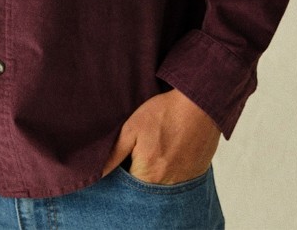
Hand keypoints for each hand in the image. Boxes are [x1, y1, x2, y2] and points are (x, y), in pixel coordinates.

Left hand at [102, 89, 220, 184]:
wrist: (198, 104)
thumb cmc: (164, 113)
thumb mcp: (132, 128)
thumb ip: (114, 154)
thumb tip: (98, 174)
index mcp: (147, 174)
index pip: (126, 189)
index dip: (121, 175)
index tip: (124, 160)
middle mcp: (165, 185)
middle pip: (144, 192)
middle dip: (137, 178)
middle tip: (141, 154)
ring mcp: (183, 184)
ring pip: (160, 190)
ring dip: (154, 178)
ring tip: (155, 154)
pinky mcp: (195, 178)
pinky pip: (177, 186)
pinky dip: (170, 175)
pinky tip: (169, 156)